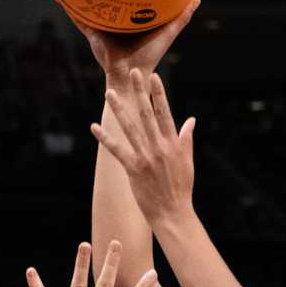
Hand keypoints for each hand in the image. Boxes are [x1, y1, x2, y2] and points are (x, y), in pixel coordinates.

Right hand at [81, 0, 198, 86]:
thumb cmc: (151, 56)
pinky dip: (70, 9)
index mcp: (132, 19)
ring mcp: (103, 26)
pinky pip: (79, 19)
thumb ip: (182, 17)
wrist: (131, 75)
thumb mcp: (168, 32)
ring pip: (92, 6)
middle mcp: (116, 21)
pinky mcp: (92, 33)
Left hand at [91, 74, 195, 228]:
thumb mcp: (187, 161)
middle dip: (139, 92)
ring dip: (118, 109)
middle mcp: (159, 147)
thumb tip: (191, 120)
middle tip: (132, 73)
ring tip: (109, 94)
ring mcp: (145, 157)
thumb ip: (186, 138)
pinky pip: (117, 150)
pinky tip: (94, 127)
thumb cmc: (181, 188)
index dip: (159, 94)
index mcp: (173, 144)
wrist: (173, 213)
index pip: (165, 113)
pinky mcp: (133, 169)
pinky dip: (105, 138)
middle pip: (147, 114)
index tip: (154, 77)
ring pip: (130, 128)